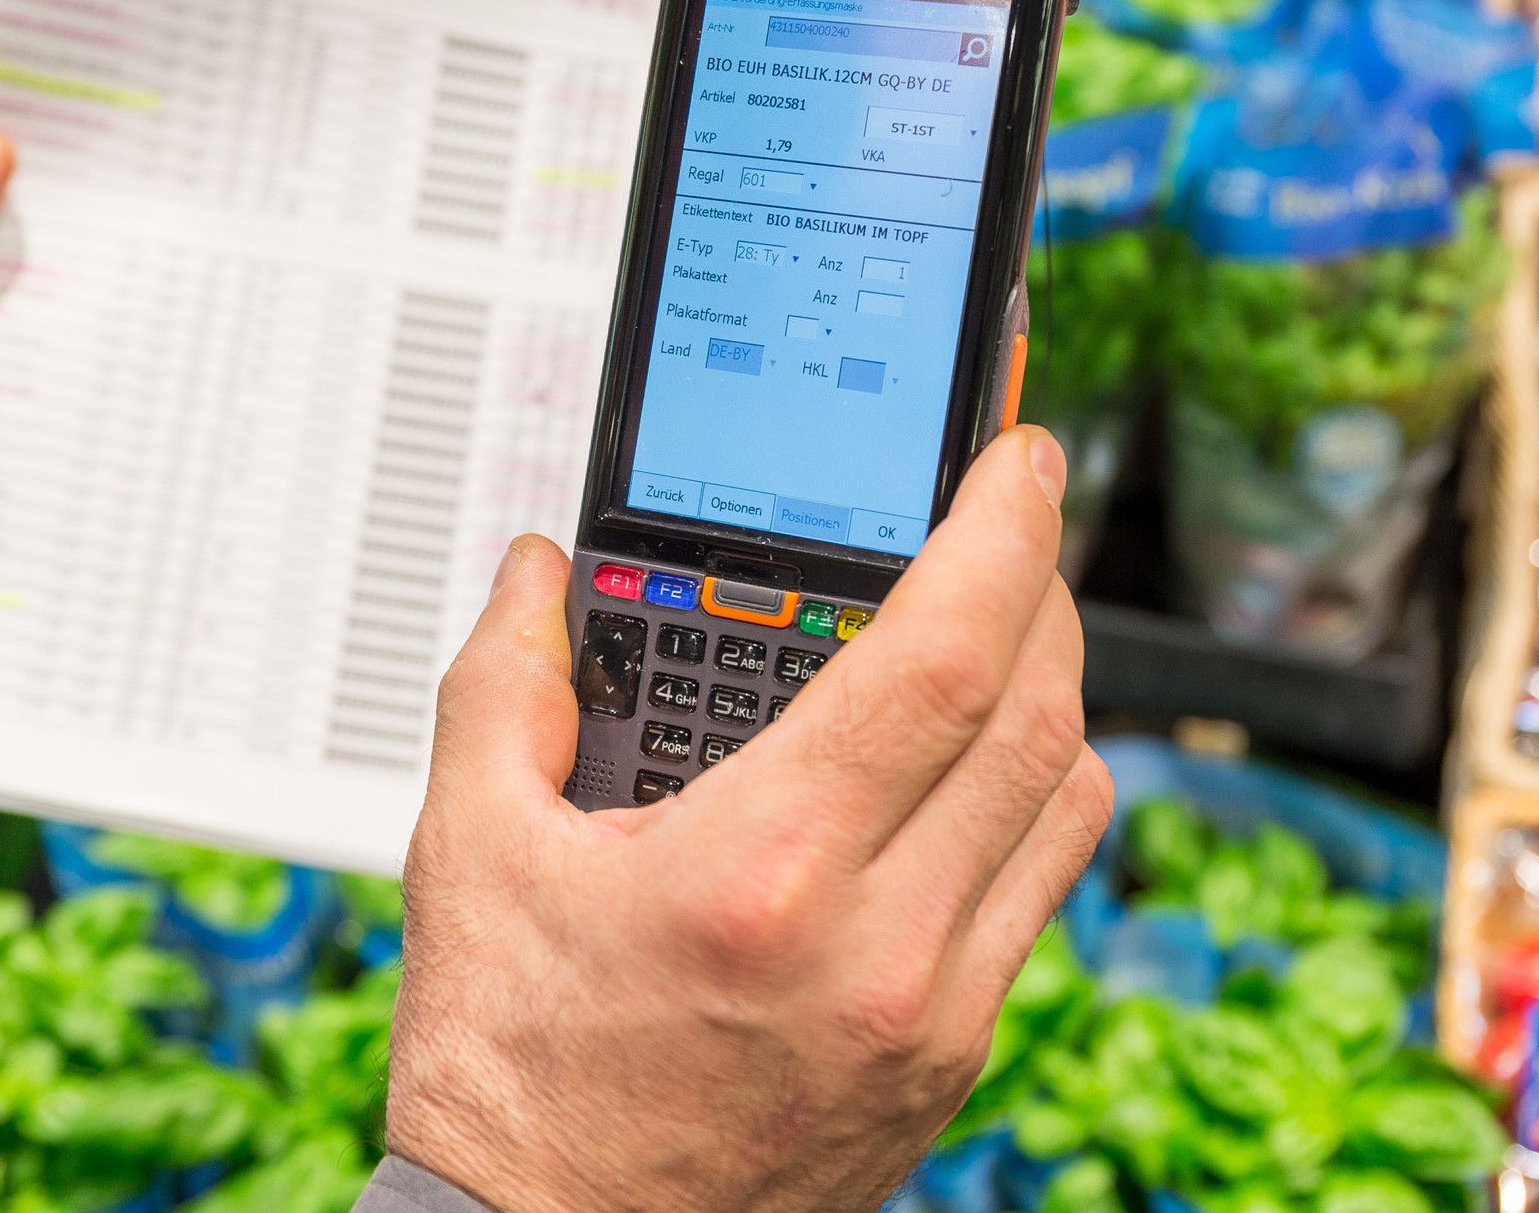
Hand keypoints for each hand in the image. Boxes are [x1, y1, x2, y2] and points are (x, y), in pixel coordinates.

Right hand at [389, 425, 1110, 1212]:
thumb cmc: (510, 1080)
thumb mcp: (470, 858)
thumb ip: (504, 687)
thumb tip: (536, 574)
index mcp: (764, 873)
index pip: (945, 656)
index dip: (1002, 532)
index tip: (1014, 458)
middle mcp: (881, 947)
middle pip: (1039, 712)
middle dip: (1039, 586)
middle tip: (1001, 522)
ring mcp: (935, 1013)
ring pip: (1068, 799)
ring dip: (1053, 689)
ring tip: (993, 629)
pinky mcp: (953, 1061)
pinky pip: (1044, 888)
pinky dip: (1037, 793)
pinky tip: (969, 762)